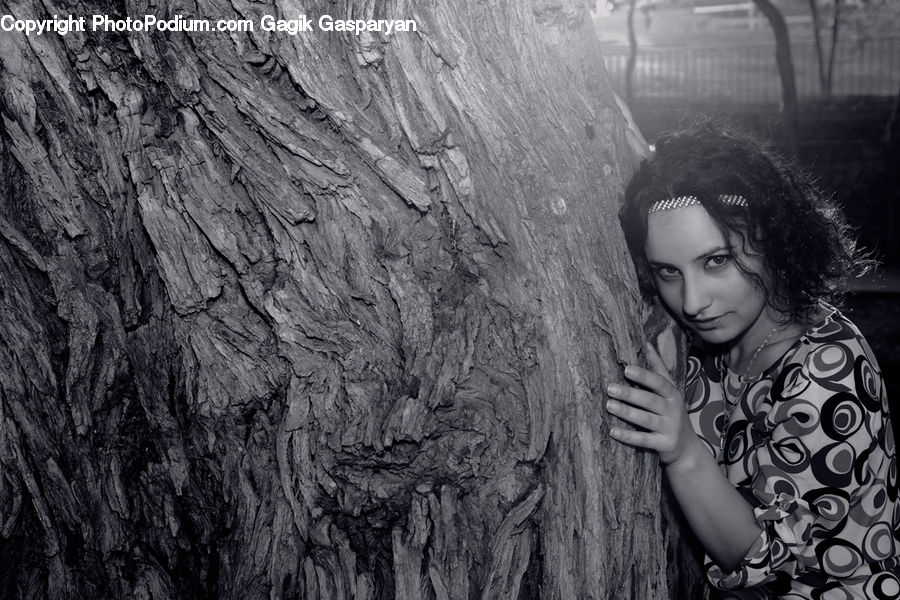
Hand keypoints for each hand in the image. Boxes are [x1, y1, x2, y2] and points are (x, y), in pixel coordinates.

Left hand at [606, 344, 697, 465]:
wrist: (687, 449)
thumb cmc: (672, 413)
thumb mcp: (670, 391)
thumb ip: (658, 368)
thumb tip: (646, 342)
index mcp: (673, 394)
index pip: (660, 382)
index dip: (644, 376)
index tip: (626, 368)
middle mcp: (673, 410)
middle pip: (650, 400)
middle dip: (630, 394)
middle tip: (609, 388)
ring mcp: (669, 429)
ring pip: (646, 419)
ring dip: (627, 412)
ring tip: (609, 405)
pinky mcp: (664, 445)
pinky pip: (644, 440)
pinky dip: (628, 436)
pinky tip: (613, 431)